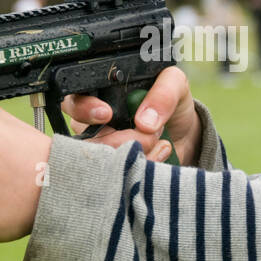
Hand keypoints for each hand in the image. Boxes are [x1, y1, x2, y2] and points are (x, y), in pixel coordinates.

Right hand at [62, 65, 201, 164]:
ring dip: (133, 152)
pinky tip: (160, 154)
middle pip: (84, 137)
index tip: (106, 115)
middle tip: (147, 132)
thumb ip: (163, 93)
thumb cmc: (171, 103)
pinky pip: (118, 177)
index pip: (74, 101)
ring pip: (101, 161)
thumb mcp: (174, 84)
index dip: (84, 109)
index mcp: (99, 95)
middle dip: (117, 138)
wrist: (186, 135)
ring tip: (159, 141)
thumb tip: (145, 121)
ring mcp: (100, 152)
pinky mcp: (114, 173)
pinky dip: (142, 167)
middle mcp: (91, 125)